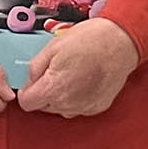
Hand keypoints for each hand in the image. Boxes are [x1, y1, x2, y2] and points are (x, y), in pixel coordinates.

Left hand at [16, 18, 137, 117]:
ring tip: (73, 72)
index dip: (27, 90)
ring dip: (61, 95)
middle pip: (44, 106)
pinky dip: (78, 96)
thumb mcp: (52, 46)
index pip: (27, 103)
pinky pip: (78, 106)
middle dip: (45, 90)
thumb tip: (30, 79)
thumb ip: (35, 67)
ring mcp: (84, 107)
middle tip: (55, 70)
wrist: (120, 41)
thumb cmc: (91, 40)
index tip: (32, 83)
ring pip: (61, 108)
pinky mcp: (97, 107)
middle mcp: (68, 103)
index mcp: (54, 88)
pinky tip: (84, 79)